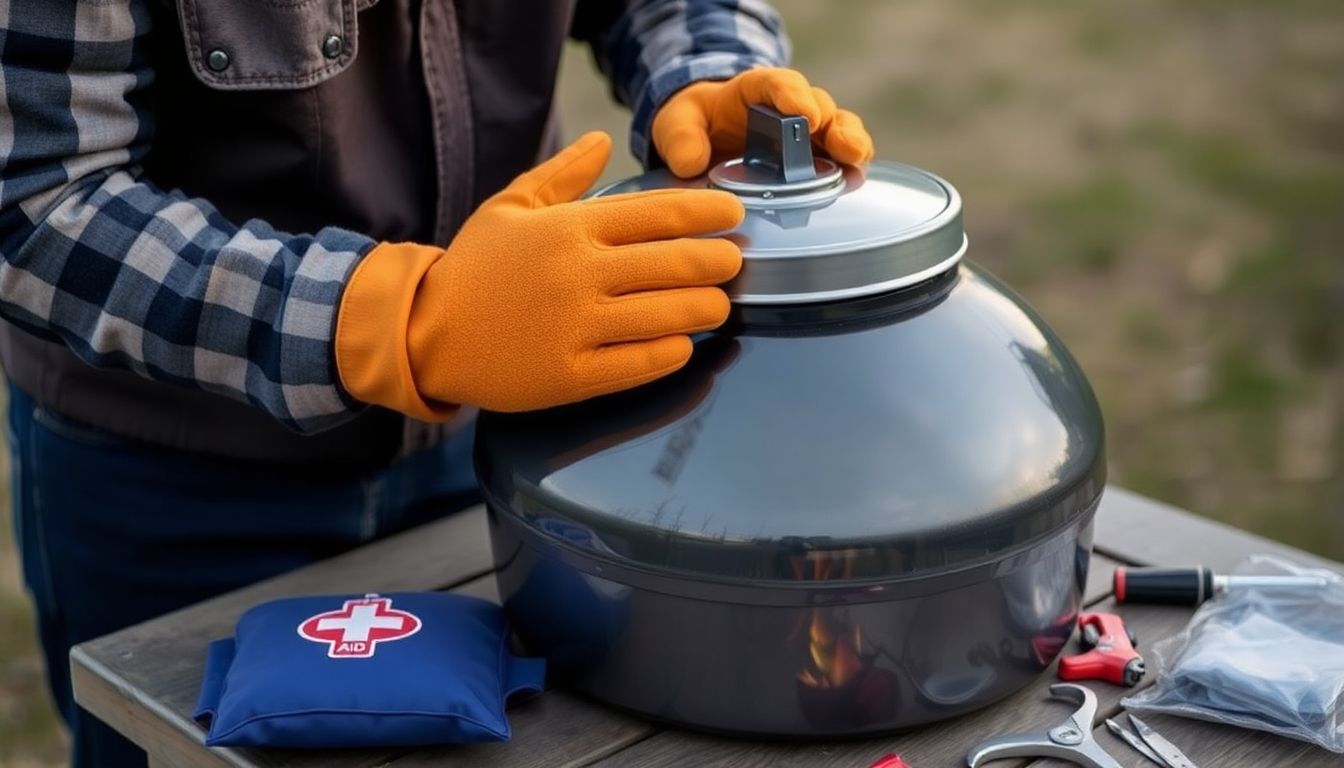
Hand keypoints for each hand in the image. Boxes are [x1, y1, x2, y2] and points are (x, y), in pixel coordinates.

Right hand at [335, 132, 744, 417]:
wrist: (422, 332)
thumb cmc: (473, 267)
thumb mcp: (510, 206)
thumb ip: (563, 175)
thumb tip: (604, 141)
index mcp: (569, 228)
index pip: (660, 213)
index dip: (709, 213)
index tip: (735, 215)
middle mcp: (579, 274)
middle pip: (677, 263)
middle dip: (720, 261)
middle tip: (736, 261)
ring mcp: (576, 327)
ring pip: (669, 314)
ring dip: (707, 307)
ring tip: (719, 303)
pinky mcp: (571, 375)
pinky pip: (641, 363)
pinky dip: (673, 351)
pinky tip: (684, 343)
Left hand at [652, 68, 874, 177]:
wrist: (708, 139)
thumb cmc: (696, 123)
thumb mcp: (677, 123)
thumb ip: (680, 138)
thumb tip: (691, 165)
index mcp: (756, 89)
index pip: (779, 84)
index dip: (794, 97)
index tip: (803, 115)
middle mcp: (792, 106)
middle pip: (819, 106)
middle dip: (831, 124)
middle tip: (838, 144)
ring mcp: (809, 133)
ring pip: (839, 130)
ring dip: (851, 144)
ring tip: (855, 162)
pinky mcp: (817, 159)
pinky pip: (841, 160)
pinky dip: (850, 169)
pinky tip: (855, 182)